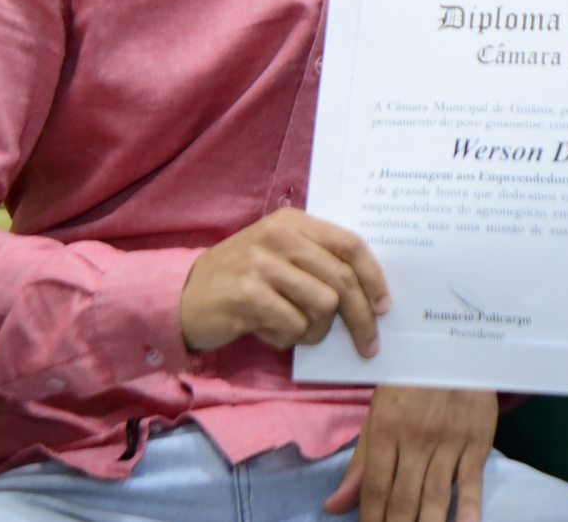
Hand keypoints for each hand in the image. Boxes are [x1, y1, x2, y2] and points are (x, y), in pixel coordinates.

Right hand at [179, 209, 389, 354]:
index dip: (374, 277)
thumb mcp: (278, 256)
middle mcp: (279, 236)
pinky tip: (271, 333)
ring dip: (316, 331)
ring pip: (323, 305)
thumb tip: (368, 295)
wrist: (182, 295)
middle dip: (361, 319)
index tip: (384, 306)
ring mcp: (262, 264)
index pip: (349, 245)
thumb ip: (316, 262)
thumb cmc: (242, 279)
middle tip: (367, 345)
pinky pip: (293, 325)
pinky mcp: (248, 295)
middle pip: (342, 280)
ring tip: (297, 332)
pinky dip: (288, 338)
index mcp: (293, 222)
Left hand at [324, 385, 497, 521]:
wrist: (458, 349)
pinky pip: (471, 482)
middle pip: (403, 499)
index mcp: (387, 429)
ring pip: (435, 497)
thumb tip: (335, 506)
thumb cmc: (412, 382)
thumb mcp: (379, 412)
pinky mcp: (477, 442)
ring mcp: (449, 441)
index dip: (370, 521)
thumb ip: (360, 462)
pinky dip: (468, 510)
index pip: (375, 487)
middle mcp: (417, 438)